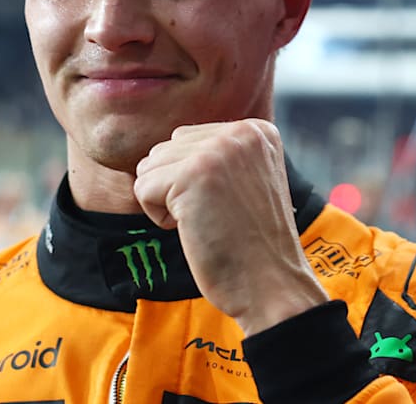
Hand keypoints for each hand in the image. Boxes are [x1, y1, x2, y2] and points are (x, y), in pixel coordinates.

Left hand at [133, 119, 328, 334]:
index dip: (193, 182)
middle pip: (166, 149)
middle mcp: (240, 132)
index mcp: (256, 130)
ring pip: (150, 166)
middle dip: (176, 189)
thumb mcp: (247, 180)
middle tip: (216, 217)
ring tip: (206, 222)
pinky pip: (143, 188)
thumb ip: (216, 155)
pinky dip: (158, 216)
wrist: (272, 285)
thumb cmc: (252, 244)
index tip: (230, 206)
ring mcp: (217, 151)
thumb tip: (160, 151)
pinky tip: (194, 230)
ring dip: (166, 201)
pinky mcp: (192, 175)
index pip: (187, 140)